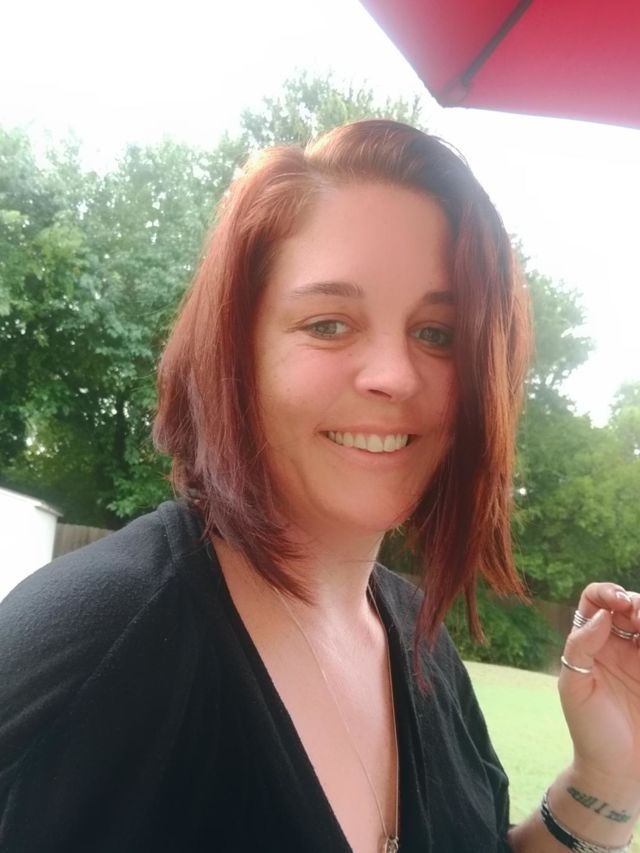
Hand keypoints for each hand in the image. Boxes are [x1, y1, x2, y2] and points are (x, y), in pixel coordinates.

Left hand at [559, 582, 639, 785]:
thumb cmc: (589, 730)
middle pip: (631, 604)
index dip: (607, 591)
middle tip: (639, 618)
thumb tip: (601, 615)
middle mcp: (619, 645)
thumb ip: (581, 647)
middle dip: (637, 602)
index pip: (596, 601)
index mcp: (592, 642)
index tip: (618, 602)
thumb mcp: (574, 687)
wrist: (618, 772)